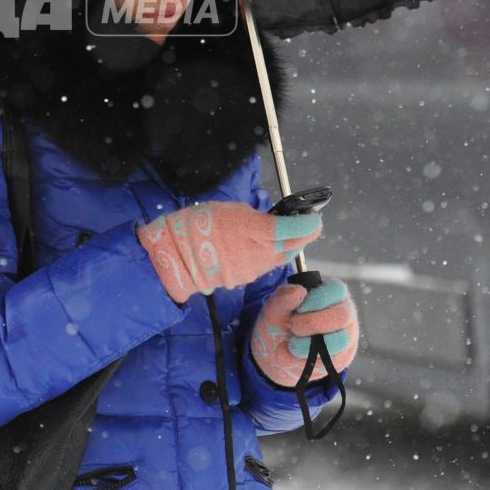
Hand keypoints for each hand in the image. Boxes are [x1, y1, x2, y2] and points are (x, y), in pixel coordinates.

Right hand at [137, 202, 321, 304]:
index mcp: (256, 230)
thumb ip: (256, 218)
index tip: (313, 218)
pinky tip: (256, 248)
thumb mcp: (230, 210)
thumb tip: (272, 223)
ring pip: (280, 258)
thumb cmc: (198, 223)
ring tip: (278, 234)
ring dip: (284, 246)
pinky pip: (264, 266)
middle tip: (303, 225)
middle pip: (292, 246)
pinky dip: (266, 257)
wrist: (175, 255)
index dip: (308, 224)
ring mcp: (253, 269)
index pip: (295, 229)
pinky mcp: (245, 279)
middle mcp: (260, 253)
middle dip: (300, 236)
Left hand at [251, 278, 359, 388]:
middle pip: (342, 316)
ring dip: (307, 345)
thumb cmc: (281, 321)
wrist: (279, 350)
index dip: (316, 299)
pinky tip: (290, 356)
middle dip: (312, 323)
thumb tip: (299, 291)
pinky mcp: (341, 359)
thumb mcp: (276, 308)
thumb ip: (283, 298)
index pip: (337, 290)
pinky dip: (303, 361)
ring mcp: (347, 338)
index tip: (298, 309)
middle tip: (292, 326)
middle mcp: (345, 315)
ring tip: (290, 344)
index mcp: (333, 294)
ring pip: (338, 342)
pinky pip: (329, 362)